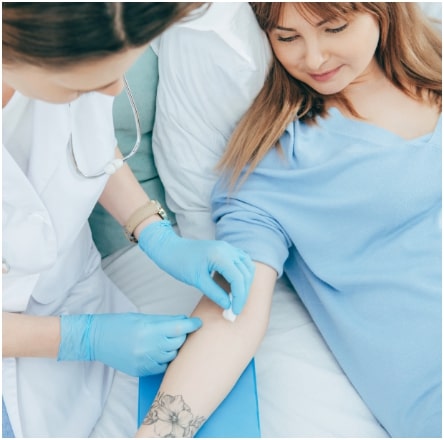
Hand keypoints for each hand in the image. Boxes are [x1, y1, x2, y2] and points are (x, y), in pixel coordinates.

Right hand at [57, 313, 201, 375]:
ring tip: (167, 340)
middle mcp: (149, 347)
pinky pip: (163, 366)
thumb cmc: (120, 324)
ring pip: (173, 355)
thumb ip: (164, 321)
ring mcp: (145, 361)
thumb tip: (184, 321)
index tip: (198, 323)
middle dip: (182, 335)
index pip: (179, 328)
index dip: (192, 325)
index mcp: (149, 330)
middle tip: (180, 329)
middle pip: (179, 342)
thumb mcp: (143, 318)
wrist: (97, 340)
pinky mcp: (142, 371)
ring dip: (174, 347)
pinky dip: (165, 359)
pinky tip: (159, 351)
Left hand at [138, 220, 254, 314]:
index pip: (238, 279)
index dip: (239, 297)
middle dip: (243, 293)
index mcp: (220, 255)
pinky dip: (242, 274)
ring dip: (245, 283)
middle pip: (245, 273)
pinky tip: (235, 285)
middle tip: (235, 309)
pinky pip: (241, 261)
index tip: (234, 312)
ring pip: (247, 266)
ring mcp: (228, 248)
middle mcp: (227, 249)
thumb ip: (215, 293)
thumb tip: (229, 305)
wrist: (169, 248)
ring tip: (236, 298)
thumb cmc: (179, 263)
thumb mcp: (197, 280)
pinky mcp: (225, 249)